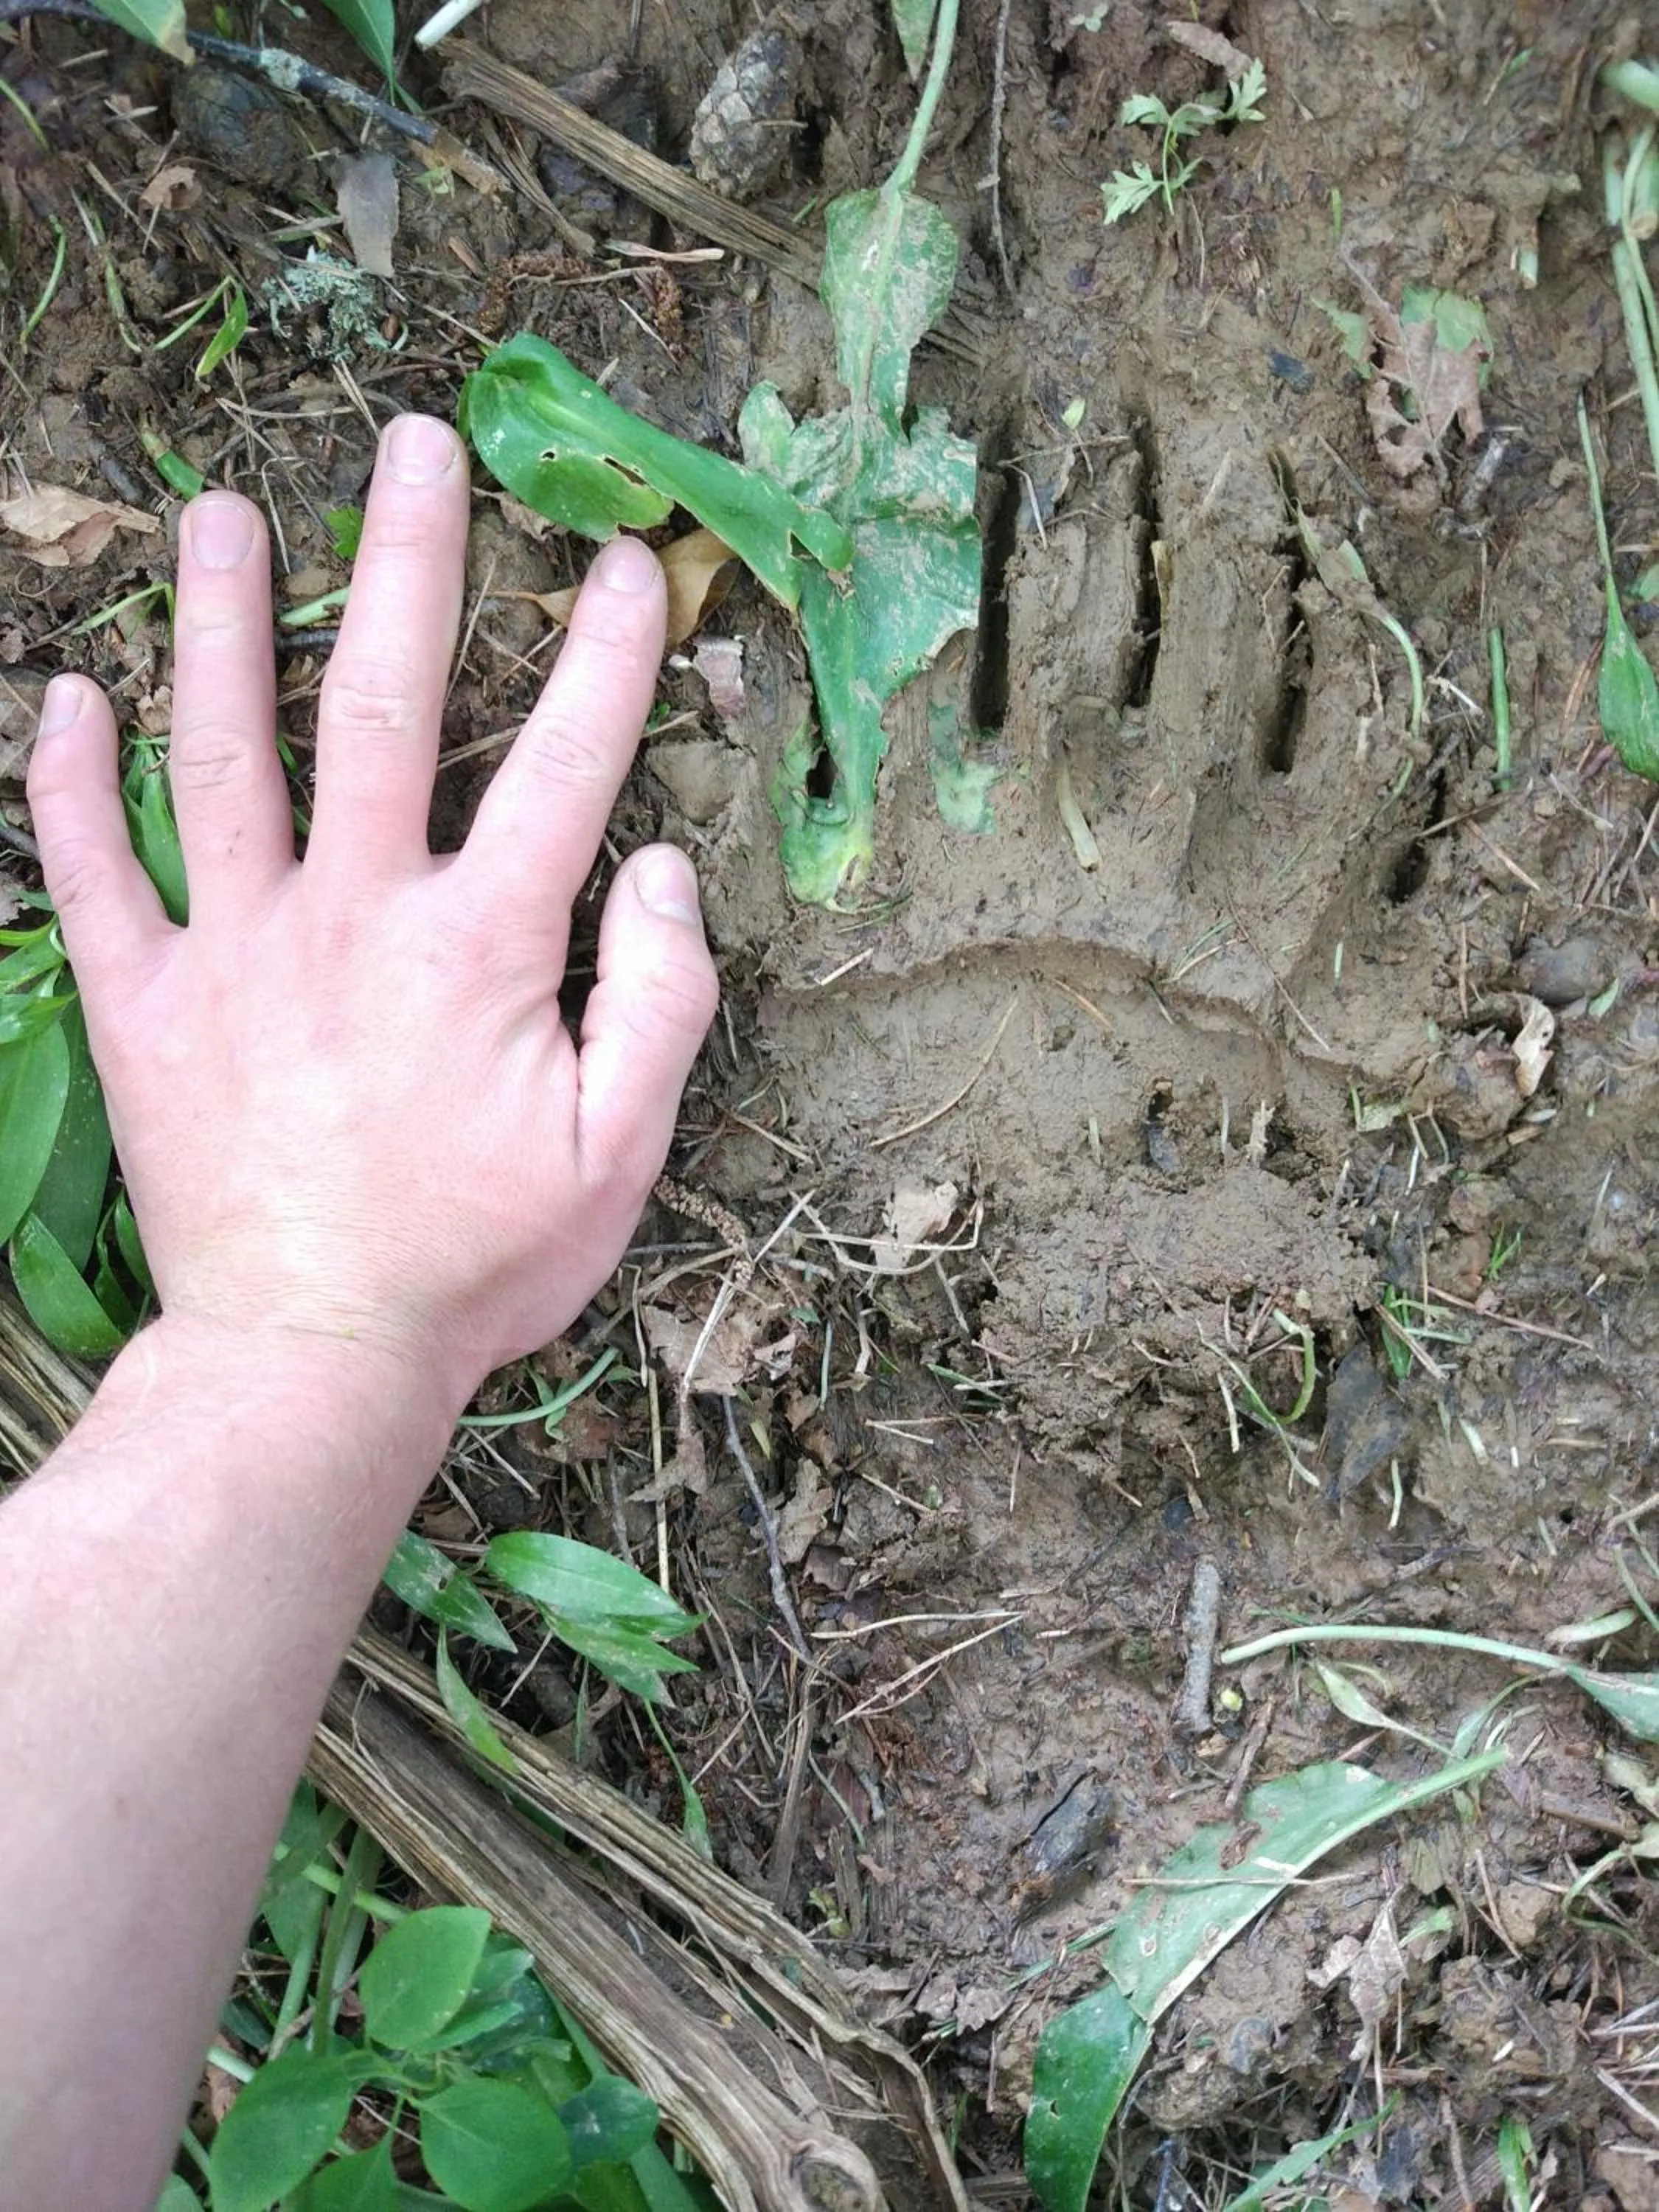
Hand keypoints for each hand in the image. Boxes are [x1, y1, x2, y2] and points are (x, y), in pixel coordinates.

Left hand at [24, 413, 717, 1412]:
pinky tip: (65, 697)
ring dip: (223, 626)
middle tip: (413, 444)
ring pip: (221, 755)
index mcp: (481, 947)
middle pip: (383, 707)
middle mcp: (354, 916)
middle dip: (411, 565)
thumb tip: (664, 869)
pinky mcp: (144, 1008)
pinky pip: (89, 878)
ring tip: (221, 516)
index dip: (609, 658)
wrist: (312, 1363)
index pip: (564, 768)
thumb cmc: (477, 1266)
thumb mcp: (619, 1155)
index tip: (631, 562)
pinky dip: (67, 787)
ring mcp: (235, 953)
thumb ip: (660, 1001)